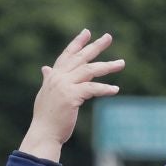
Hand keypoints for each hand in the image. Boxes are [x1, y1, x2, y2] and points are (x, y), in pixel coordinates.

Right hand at [19, 30, 124, 162]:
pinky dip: (105, 89)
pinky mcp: (71, 96)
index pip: (67, 55)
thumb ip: (48, 79)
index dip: (77, 43)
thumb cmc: (46, 117)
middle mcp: (58, 77)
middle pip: (80, 58)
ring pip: (89, 71)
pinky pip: (92, 89)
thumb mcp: (46, 94)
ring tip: (121, 63)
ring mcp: (64, 85)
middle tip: (108, 37)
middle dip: (95, 46)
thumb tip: (45, 68)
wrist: (43, 133)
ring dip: (107, 66)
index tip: (87, 32)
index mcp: (53, 76)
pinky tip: (115, 89)